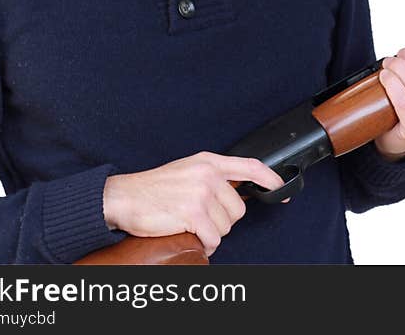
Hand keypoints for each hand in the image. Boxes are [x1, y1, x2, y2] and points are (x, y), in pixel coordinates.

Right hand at [102, 151, 287, 256]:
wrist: (123, 197)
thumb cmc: (154, 187)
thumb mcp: (189, 171)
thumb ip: (214, 176)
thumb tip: (239, 190)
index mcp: (209, 161)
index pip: (251, 167)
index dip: (270, 179)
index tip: (281, 189)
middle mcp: (208, 174)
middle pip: (238, 208)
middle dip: (223, 220)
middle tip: (201, 217)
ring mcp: (201, 193)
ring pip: (226, 226)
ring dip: (211, 232)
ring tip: (191, 223)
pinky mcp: (192, 213)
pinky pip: (213, 238)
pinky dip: (205, 244)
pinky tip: (190, 235)